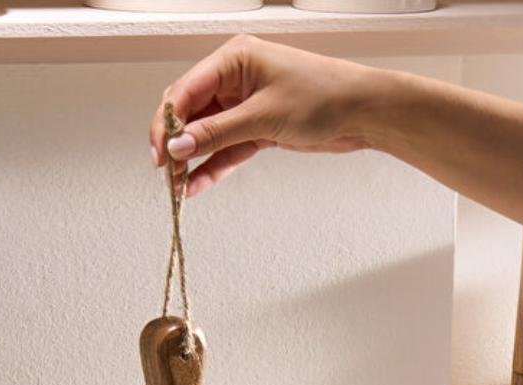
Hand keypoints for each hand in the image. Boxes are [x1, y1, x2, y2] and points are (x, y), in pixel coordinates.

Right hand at [150, 36, 381, 195]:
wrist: (362, 113)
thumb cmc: (324, 96)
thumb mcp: (264, 116)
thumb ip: (218, 132)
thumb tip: (179, 145)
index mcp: (234, 59)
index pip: (185, 91)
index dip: (167, 124)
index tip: (160, 154)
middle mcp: (235, 79)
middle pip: (190, 113)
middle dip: (175, 144)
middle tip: (166, 173)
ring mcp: (244, 105)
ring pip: (205, 135)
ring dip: (191, 161)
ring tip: (179, 187)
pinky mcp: (256, 129)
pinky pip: (225, 150)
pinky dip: (212, 167)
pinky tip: (198, 186)